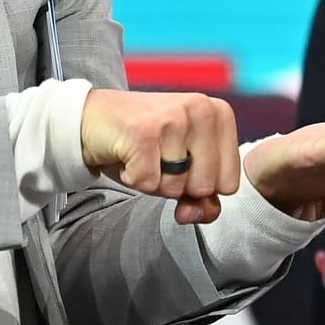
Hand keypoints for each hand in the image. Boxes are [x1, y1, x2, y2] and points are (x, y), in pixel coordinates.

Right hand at [79, 88, 240, 223]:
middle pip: (204, 187)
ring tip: (142, 154)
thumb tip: (198, 214)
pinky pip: (147, 183)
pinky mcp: (144, 130)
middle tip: (157, 158)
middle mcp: (202, 109)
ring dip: (152, 181)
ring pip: (174, 187)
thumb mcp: (182, 169)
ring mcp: (173, 117)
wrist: (94, 118)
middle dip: (175, 185)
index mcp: (221, 114)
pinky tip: (127, 154)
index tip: (180, 162)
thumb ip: (202, 197)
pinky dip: (132, 177)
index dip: (199, 187)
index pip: (229, 183)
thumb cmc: (144, 144)